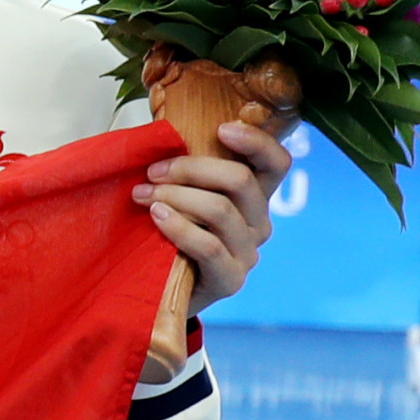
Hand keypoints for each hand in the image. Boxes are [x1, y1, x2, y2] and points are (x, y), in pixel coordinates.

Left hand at [137, 114, 292, 311]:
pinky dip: (179, 226)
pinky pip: (209, 246)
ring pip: (221, 210)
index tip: (220, 128)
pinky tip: (156, 216)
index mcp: (254, 197)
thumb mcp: (183, 196)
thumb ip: (187, 169)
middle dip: (191, 168)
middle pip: (241, 180)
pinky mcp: (230, 280)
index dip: (256, 141)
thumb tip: (163, 126)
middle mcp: (258, 223)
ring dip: (177, 195)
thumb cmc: (168, 235)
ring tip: (143, 195)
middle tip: (153, 171)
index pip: (276, 163)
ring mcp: (248, 253)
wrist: (158, 293)